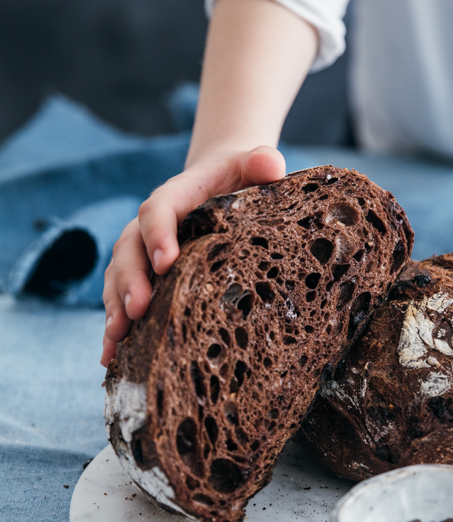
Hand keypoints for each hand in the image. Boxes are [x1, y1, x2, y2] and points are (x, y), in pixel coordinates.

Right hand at [101, 145, 284, 366]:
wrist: (223, 182)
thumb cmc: (242, 178)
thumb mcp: (253, 165)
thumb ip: (260, 162)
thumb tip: (271, 166)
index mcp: (178, 195)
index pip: (159, 209)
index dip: (158, 233)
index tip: (166, 261)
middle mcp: (151, 225)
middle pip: (129, 248)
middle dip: (130, 280)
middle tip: (138, 309)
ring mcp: (144, 252)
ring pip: (119, 278)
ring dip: (116, 309)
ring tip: (117, 340)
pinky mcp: (145, 276)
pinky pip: (124, 301)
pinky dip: (117, 329)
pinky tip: (111, 359)